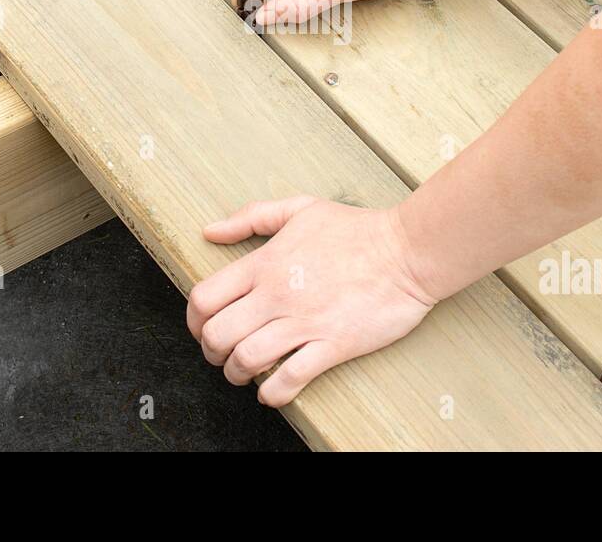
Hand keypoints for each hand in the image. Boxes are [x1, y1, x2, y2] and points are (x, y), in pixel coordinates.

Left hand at [187, 196, 436, 406]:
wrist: (408, 251)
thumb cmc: (357, 230)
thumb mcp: (300, 209)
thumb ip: (252, 217)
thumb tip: (211, 231)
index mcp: (265, 263)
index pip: (204, 298)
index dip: (193, 320)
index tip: (202, 328)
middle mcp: (276, 295)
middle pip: (217, 335)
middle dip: (212, 352)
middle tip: (223, 355)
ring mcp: (303, 322)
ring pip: (246, 360)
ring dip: (237, 374)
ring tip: (245, 373)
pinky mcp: (332, 345)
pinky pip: (288, 380)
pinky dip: (272, 393)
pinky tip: (273, 390)